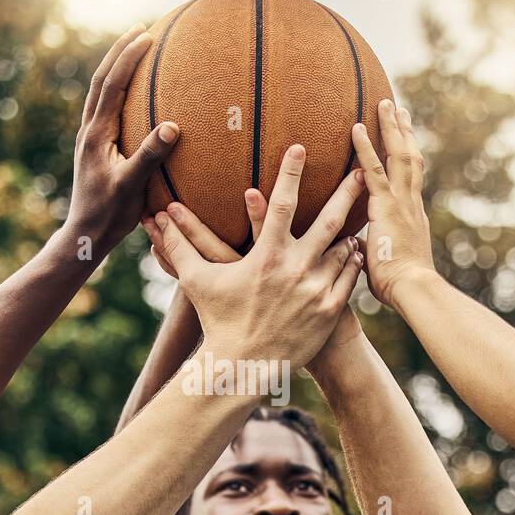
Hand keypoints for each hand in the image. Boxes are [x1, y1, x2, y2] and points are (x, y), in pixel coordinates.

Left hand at [63, 26, 179, 253]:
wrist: (85, 236)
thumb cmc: (109, 215)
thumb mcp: (131, 186)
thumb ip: (150, 155)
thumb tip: (173, 125)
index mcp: (96, 135)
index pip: (111, 85)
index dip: (128, 58)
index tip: (147, 36)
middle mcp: (89, 131)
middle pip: (101, 80)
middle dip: (119, 52)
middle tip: (140, 28)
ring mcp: (90, 139)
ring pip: (101, 92)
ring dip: (116, 67)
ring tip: (134, 50)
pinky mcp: (96, 149)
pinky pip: (105, 108)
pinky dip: (118, 90)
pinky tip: (131, 92)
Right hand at [151, 145, 363, 369]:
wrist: (244, 368)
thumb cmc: (218, 321)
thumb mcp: (197, 281)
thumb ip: (178, 246)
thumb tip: (152, 219)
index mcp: (265, 256)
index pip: (281, 203)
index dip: (291, 172)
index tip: (301, 147)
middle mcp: (296, 269)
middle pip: (329, 221)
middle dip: (347, 193)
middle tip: (361, 172)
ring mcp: (316, 290)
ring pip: (342, 250)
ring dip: (350, 231)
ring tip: (362, 214)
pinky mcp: (330, 310)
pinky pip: (348, 277)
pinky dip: (352, 262)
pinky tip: (354, 251)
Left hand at [351, 99, 435, 307]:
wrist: (413, 289)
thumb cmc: (399, 286)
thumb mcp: (381, 263)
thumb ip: (369, 248)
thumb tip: (357, 246)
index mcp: (412, 216)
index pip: (409, 179)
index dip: (406, 157)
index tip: (404, 139)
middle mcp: (411, 203)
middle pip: (409, 158)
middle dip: (403, 132)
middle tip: (398, 109)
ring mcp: (401, 202)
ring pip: (397, 155)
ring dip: (389, 128)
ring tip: (383, 102)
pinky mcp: (387, 206)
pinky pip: (374, 170)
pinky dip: (365, 148)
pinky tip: (357, 128)